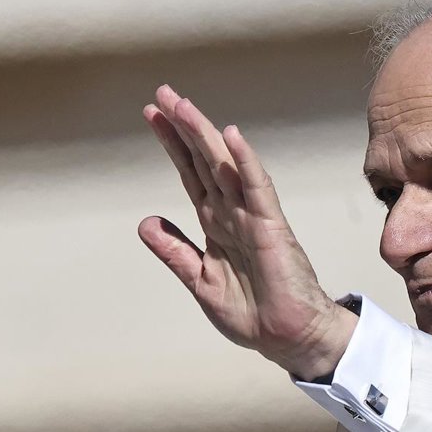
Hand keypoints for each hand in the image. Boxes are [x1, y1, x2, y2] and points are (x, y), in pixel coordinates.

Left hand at [138, 85, 355, 379]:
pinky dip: (244, 163)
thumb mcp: (200, 281)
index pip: (192, 175)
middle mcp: (233, 214)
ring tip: (183, 105)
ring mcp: (253, 218)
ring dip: (205, 135)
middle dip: (184, 127)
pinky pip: (257, 189)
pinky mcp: (272, 229)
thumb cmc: (253, 313)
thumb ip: (176, 252)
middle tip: (163, 93)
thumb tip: (145, 222)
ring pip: (225, 167)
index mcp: (217, 225)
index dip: (173, 145)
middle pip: (204, 161)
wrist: (286, 338)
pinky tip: (232, 137)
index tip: (154, 115)